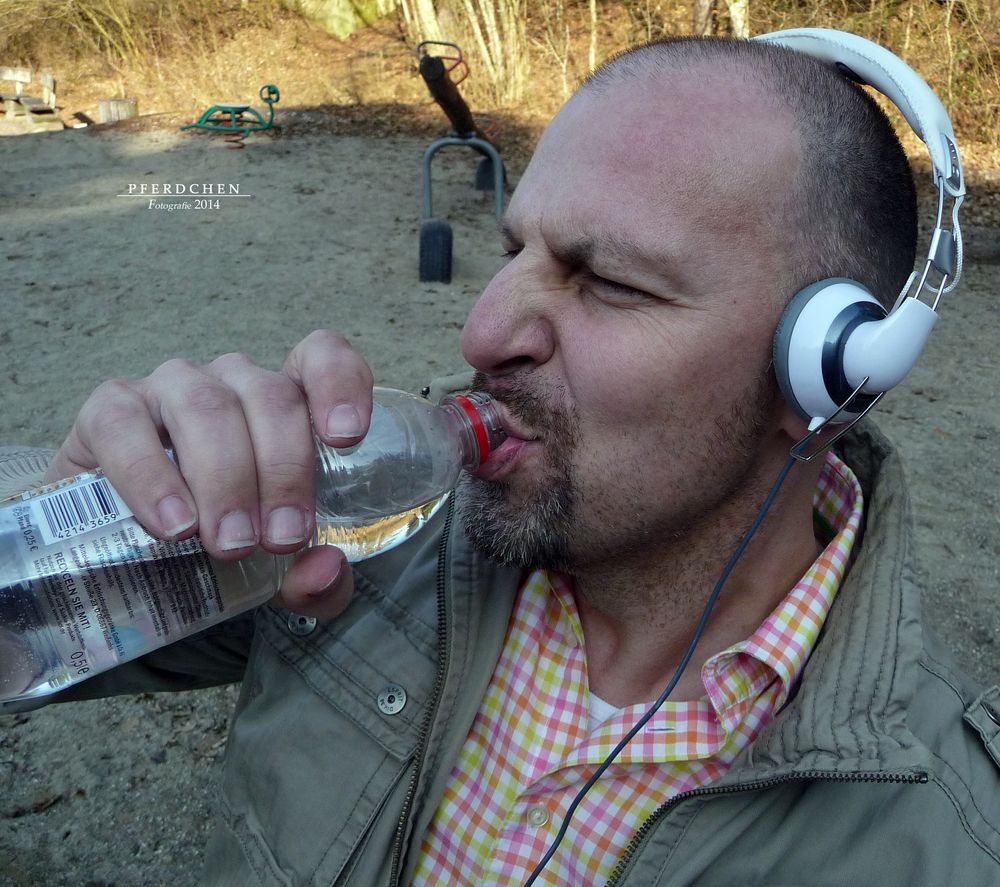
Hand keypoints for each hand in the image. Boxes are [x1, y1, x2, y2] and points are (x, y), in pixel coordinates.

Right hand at [45, 330, 373, 617]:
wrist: (135, 568)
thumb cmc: (228, 548)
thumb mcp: (284, 575)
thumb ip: (318, 582)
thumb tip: (323, 570)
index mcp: (287, 405)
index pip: (320, 358)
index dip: (338, 383)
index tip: (347, 437)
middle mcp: (234, 384)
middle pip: (272, 396)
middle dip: (283, 470)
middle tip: (281, 540)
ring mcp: (170, 390)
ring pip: (207, 404)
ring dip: (225, 476)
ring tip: (229, 542)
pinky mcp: (109, 413)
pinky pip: (125, 424)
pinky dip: (149, 475)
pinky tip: (172, 524)